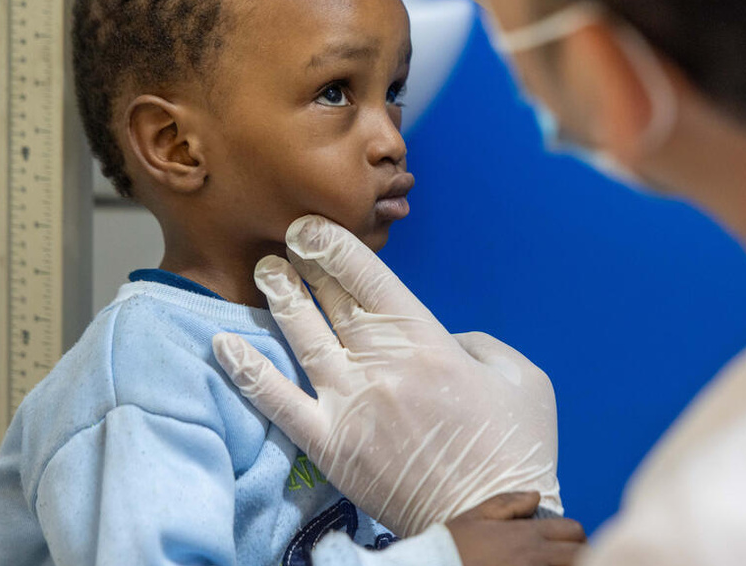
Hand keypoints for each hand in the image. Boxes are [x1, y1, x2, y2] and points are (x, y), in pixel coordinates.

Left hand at [213, 215, 561, 536]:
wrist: (489, 518)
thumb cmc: (515, 450)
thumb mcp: (522, 376)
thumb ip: (478, 343)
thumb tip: (445, 338)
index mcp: (428, 342)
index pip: (367, 276)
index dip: (333, 244)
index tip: (313, 227)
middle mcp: (381, 364)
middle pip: (331, 299)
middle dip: (306, 262)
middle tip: (286, 238)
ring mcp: (349, 404)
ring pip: (302, 336)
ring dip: (279, 297)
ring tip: (263, 270)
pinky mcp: (329, 445)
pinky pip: (277, 402)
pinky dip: (248, 372)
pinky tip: (223, 345)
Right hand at [447, 492, 586, 565]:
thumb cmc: (452, 545)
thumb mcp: (476, 516)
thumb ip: (509, 503)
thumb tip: (536, 496)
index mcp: (527, 534)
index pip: (574, 532)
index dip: (578, 536)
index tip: (572, 543)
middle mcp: (535, 556)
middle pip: (580, 555)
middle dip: (581, 554)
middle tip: (570, 557)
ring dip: (570, 565)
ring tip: (559, 563)